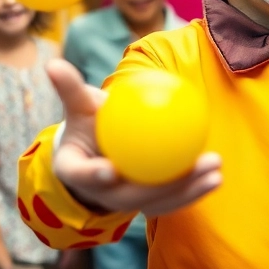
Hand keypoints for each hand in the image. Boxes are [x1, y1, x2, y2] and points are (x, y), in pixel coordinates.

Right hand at [46, 59, 222, 217]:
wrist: (93, 151)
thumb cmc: (87, 123)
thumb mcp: (78, 106)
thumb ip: (69, 88)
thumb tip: (52, 64)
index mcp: (76, 172)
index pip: (85, 175)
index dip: (96, 176)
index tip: (110, 170)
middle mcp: (101, 195)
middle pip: (131, 197)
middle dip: (165, 186)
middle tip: (196, 165)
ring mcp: (124, 203)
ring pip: (157, 203)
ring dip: (189, 191)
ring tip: (215, 172)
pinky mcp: (144, 205)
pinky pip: (170, 201)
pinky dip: (193, 191)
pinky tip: (216, 177)